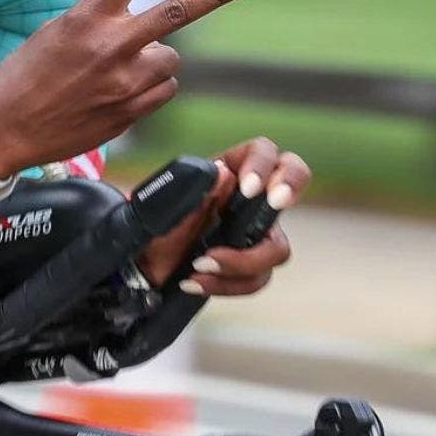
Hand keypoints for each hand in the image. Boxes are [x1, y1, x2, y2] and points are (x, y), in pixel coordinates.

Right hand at [0, 0, 259, 174]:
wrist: (2, 132)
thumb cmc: (23, 78)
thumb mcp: (56, 33)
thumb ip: (101, 23)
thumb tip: (146, 29)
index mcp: (85, 18)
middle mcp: (110, 46)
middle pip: (178, 11)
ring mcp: (124, 82)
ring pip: (169, 58)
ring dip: (152, 62)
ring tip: (113, 75)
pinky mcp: (131, 113)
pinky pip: (164, 89)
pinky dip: (148, 89)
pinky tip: (114, 96)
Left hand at [139, 137, 308, 294]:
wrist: (142, 269)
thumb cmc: (156, 229)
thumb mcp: (165, 209)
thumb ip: (196, 192)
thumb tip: (224, 174)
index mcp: (229, 170)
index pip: (262, 152)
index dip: (263, 165)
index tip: (248, 188)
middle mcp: (250, 200)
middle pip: (292, 183)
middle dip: (289, 188)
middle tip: (277, 202)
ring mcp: (256, 233)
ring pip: (277, 248)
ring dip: (242, 261)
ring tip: (199, 264)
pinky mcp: (252, 266)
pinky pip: (258, 278)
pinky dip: (227, 284)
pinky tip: (196, 281)